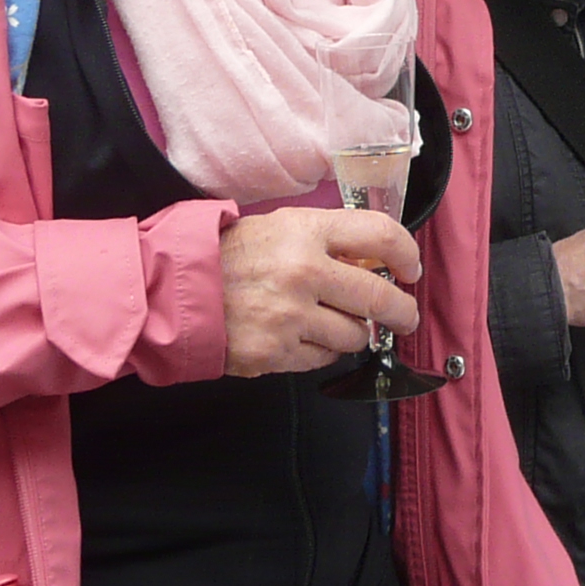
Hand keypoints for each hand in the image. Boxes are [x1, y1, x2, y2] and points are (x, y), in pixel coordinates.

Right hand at [220, 206, 420, 377]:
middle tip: (404, 316)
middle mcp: (303, 273)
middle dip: (402, 312)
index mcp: (306, 232)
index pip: (381, 235)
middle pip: (380, 298)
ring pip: (355, 335)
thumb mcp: (279, 228)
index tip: (411, 269)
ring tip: (334, 322)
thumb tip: (374, 262)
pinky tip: (306, 337)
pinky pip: (323, 358)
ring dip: (354, 332)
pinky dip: (323, 351)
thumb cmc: (227, 257)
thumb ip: (327, 241)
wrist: (173, 291)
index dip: (407, 254)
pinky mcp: (277, 352)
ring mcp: (291, 317)